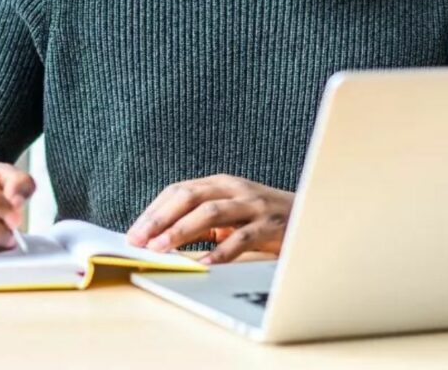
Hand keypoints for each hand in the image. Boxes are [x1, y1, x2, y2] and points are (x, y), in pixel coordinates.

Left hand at [126, 175, 293, 263]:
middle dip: (160, 218)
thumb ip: (201, 222)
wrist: (314, 215)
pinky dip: (222, 252)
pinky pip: (243, 237)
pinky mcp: (271, 224)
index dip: (154, 211)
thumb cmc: (264, 218)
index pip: (178, 190)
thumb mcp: (230, 213)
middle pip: (190, 196)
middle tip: (140, 240)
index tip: (134, 233)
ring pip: (211, 212)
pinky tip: (205, 265)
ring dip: (182, 231)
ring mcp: (253, 204)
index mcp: (220, 183)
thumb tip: (162, 241)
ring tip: (162, 249)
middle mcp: (234, 188)